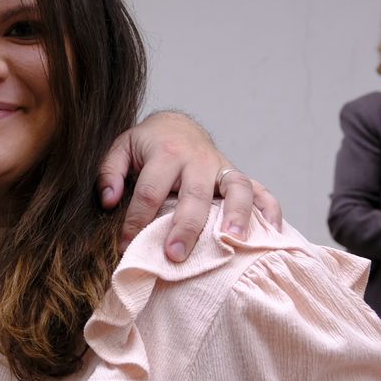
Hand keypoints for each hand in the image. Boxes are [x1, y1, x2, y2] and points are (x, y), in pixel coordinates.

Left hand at [99, 111, 283, 260]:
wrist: (177, 125)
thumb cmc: (147, 145)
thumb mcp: (122, 148)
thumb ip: (110, 172)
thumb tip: (109, 201)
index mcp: (165, 152)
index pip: (150, 190)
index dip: (136, 220)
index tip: (126, 246)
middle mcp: (197, 159)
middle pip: (194, 195)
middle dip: (184, 227)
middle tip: (174, 256)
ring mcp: (222, 167)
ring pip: (236, 189)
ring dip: (237, 216)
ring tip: (233, 243)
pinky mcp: (237, 175)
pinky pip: (262, 190)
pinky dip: (270, 210)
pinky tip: (271, 233)